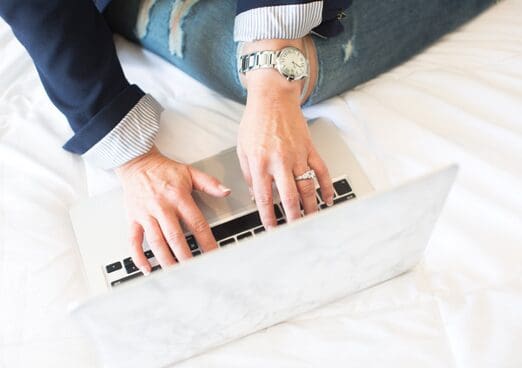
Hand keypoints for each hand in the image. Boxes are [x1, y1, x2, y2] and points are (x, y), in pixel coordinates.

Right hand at [115, 146, 230, 273]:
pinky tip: (147, 268)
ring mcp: (146, 214)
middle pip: (175, 236)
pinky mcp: (133, 219)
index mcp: (178, 197)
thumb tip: (226, 190)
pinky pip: (134, 241)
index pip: (196, 223)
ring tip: (176, 273)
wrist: (136, 163)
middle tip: (195, 269)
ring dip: (166, 260)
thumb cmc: (163, 170)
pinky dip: (139, 256)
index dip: (206, 240)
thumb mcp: (189, 172)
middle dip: (186, 256)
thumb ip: (209, 183)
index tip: (214, 254)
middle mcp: (162, 207)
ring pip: (156, 242)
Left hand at [237, 70, 334, 228]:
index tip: (271, 229)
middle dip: (293, 218)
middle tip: (295, 231)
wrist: (273, 97)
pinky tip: (328, 199)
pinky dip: (327, 187)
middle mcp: (279, 162)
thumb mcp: (242, 149)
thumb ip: (248, 174)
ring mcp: (297, 155)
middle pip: (289, 197)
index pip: (264, 198)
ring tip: (311, 220)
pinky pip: (322, 171)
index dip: (268, 217)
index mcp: (260, 163)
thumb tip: (256, 196)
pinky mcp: (309, 149)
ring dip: (310, 207)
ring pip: (308, 187)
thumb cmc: (256, 121)